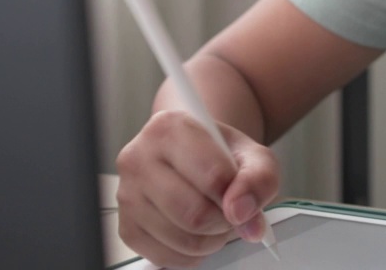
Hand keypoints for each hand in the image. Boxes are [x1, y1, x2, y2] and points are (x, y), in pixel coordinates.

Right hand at [115, 110, 279, 267]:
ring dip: (210, 240)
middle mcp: (139, 158)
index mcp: (168, 128)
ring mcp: (127, 194)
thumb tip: (242, 213)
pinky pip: (166, 258)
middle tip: (230, 211)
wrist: (197, 158)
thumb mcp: (254, 155)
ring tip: (214, 219)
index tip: (239, 192)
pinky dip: (192, 255)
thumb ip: (259, 178)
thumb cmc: (220, 155)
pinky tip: (196, 233)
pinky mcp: (127, 227)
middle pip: (194, 213)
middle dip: (224, 221)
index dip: (236, 194)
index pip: (213, 176)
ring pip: (181, 239)